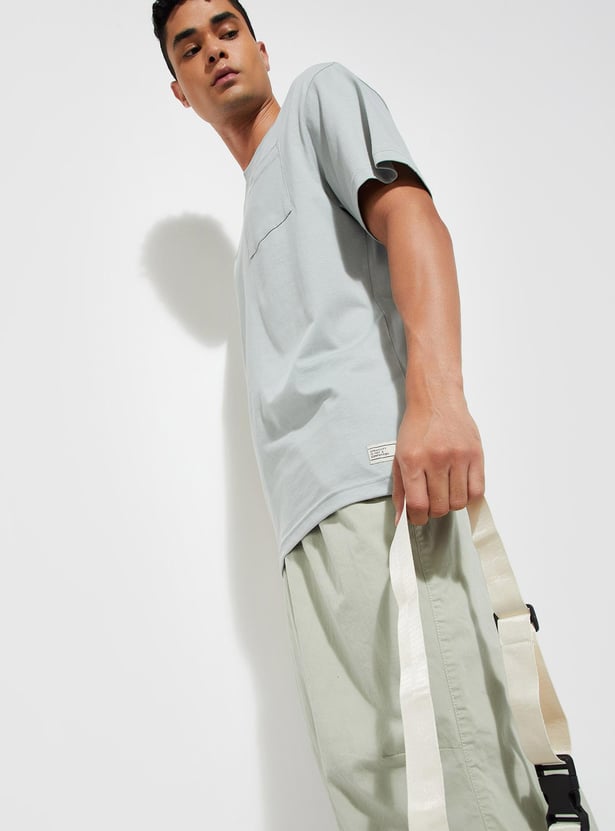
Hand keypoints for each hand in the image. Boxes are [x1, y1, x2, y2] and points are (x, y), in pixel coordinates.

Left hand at [392, 400, 484, 525]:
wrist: (436, 399)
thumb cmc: (417, 428)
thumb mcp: (399, 456)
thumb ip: (400, 490)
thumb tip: (401, 519)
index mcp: (413, 461)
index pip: (418, 504)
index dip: (418, 519)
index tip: (418, 518)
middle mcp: (436, 459)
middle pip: (440, 506)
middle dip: (434, 512)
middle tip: (432, 504)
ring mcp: (458, 457)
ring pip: (459, 502)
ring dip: (451, 505)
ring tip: (445, 494)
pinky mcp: (476, 454)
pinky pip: (477, 490)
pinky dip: (468, 497)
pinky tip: (460, 489)